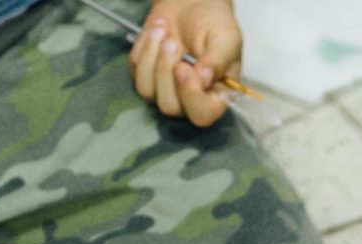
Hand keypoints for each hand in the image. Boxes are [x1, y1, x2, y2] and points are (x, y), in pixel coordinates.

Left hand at [130, 0, 240, 127]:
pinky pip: (135, 70)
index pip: (201, 115)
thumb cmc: (215, 25)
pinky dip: (145, 46)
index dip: (190, 96)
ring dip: (153, 56)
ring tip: (165, 31)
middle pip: (169, 106)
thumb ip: (218, 60)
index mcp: (215, 98)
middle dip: (165, 71)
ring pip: (147, 91)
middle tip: (173, 42)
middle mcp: (188, 102)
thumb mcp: (226, 39)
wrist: (192, 6)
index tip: (183, 67)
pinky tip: (159, 31)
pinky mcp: (144, 76)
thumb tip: (203, 79)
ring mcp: (163, 91)